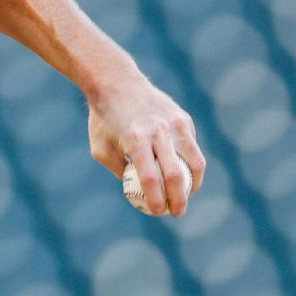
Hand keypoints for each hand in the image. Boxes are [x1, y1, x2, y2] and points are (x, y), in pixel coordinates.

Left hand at [87, 77, 205, 216]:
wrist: (117, 83)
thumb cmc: (104, 121)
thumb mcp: (101, 149)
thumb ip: (121, 171)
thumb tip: (138, 193)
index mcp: (135, 140)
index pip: (150, 178)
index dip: (156, 200)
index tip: (157, 212)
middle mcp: (158, 132)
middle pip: (175, 174)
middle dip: (178, 199)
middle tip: (176, 212)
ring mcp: (175, 124)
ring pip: (194, 161)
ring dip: (193, 184)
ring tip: (186, 196)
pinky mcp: (184, 119)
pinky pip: (192, 147)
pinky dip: (191, 164)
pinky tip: (185, 174)